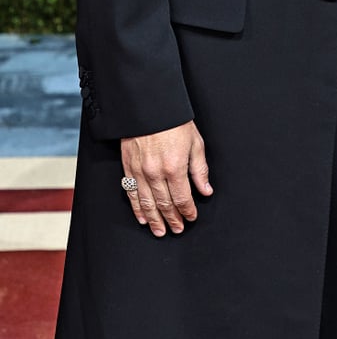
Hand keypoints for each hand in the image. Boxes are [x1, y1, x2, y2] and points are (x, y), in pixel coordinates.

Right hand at [120, 120, 212, 236]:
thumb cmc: (174, 122)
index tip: (191, 218)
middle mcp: (156, 173)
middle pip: (165, 205)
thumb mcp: (195, 143)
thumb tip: (206, 190)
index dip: (188, 211)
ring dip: (155, 220)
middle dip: (172, 220)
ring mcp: (140, 172)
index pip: (182, 198)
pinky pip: (132, 194)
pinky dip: (137, 209)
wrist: (149, 107)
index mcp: (175, 167)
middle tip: (177, 230)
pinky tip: (143, 218)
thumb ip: (200, 169)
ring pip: (147, 204)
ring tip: (161, 231)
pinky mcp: (128, 168)